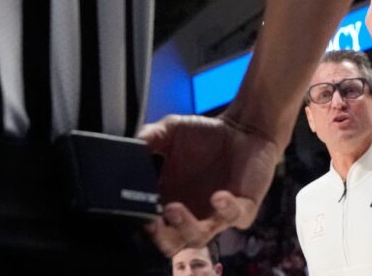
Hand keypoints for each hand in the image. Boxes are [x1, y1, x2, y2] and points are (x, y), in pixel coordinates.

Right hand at [137, 114, 280, 255]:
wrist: (243, 127)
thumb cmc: (206, 135)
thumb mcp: (170, 131)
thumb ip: (149, 138)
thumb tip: (128, 146)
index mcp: (168, 202)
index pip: (152, 223)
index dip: (143, 220)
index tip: (133, 208)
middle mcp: (191, 214)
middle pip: (171, 243)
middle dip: (160, 237)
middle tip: (151, 222)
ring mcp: (217, 215)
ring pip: (199, 237)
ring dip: (185, 227)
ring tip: (173, 209)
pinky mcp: (243, 208)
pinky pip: (235, 217)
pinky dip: (225, 209)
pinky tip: (218, 197)